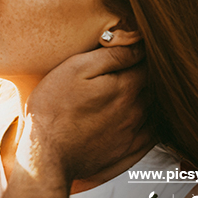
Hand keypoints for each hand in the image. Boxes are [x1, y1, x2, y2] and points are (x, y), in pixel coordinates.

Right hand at [16, 44, 147, 181]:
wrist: (45, 154)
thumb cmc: (53, 108)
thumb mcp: (75, 68)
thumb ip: (111, 55)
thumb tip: (139, 44)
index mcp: (126, 88)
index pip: (147, 63)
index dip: (139, 54)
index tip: (128, 51)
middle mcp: (137, 111)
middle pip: (152, 86)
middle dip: (143, 76)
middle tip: (123, 71)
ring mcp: (134, 133)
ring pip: (153, 109)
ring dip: (144, 98)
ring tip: (123, 93)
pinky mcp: (127, 151)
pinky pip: (151, 134)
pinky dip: (148, 123)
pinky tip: (132, 117)